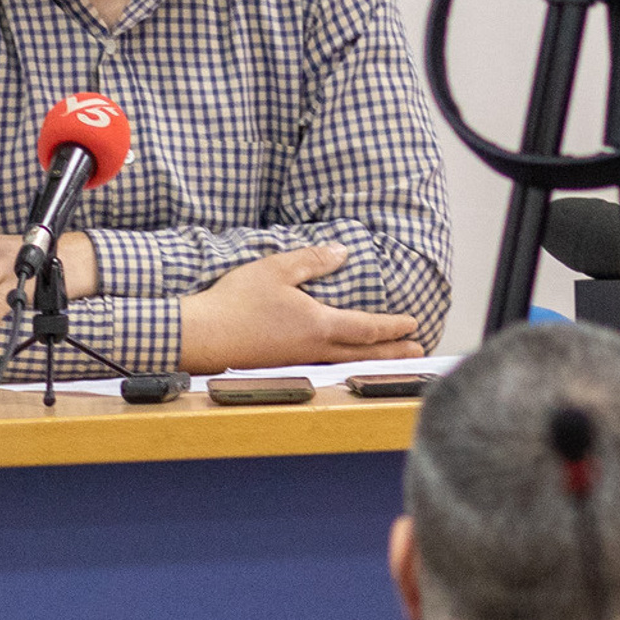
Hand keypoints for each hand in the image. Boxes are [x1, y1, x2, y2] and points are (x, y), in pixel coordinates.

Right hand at [176, 244, 421, 376]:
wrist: (201, 337)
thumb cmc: (236, 302)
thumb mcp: (275, 270)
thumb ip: (311, 261)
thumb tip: (342, 252)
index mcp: (319, 324)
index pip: (366, 327)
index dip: (393, 326)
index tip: (413, 324)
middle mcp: (315, 349)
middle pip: (364, 353)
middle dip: (394, 352)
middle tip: (418, 350)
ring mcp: (298, 363)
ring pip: (347, 364)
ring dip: (373, 362)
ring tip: (390, 361)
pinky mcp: (282, 368)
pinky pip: (326, 368)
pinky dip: (346, 365)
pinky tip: (342, 363)